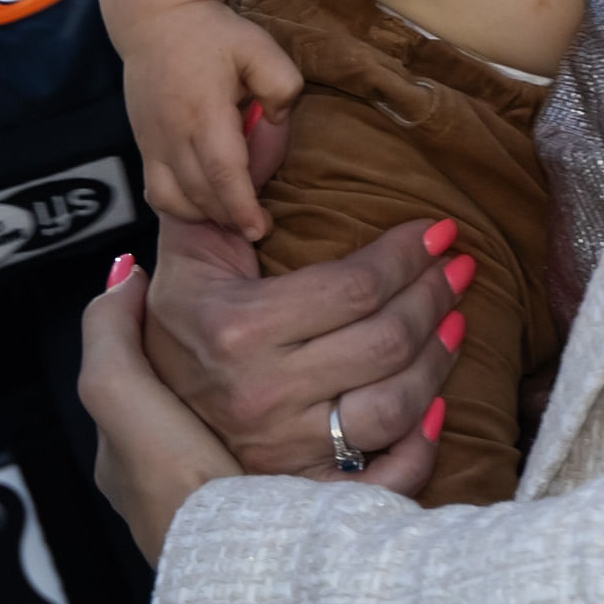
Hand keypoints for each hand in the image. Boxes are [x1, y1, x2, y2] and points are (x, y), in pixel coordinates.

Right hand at [120, 0, 304, 237]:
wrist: (156, 20)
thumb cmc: (213, 34)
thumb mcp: (259, 46)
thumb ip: (280, 86)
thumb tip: (278, 122)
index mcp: (205, 109)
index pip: (223, 170)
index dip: (241, 205)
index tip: (258, 229)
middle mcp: (173, 132)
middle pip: (200, 193)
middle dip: (230, 217)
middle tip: (257, 223)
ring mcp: (152, 142)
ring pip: (175, 199)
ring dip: (206, 215)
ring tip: (232, 213)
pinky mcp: (143, 146)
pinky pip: (157, 191)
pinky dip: (180, 207)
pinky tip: (203, 203)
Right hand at [148, 109, 464, 478]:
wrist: (146, 426)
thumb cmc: (178, 330)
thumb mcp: (187, 256)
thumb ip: (221, 191)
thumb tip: (261, 116)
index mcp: (236, 330)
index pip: (352, 287)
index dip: (407, 256)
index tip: (439, 233)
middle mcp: (262, 394)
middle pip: (385, 342)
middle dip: (434, 299)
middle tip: (458, 270)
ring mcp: (285, 449)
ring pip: (395, 405)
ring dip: (439, 361)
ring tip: (454, 324)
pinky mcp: (302, 488)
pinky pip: (382, 477)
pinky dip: (419, 447)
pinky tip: (437, 407)